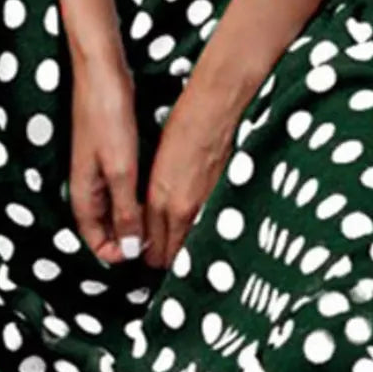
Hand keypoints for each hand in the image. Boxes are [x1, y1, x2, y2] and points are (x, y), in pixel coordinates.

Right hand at [69, 53, 144, 265]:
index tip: (146, 256)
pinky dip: (138, 195)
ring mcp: (98, 166)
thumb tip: (129, 250)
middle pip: (106, 226)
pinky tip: (156, 192)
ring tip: (163, 223)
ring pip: (116, 206)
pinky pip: (123, 185)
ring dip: (135, 217)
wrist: (102, 71)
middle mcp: (87, 184)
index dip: (118, 254)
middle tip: (161, 243)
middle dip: (128, 239)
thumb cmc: (107, 116)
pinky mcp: (111, 150)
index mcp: (83, 193)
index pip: (95, 240)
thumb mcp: (120, 169)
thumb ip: (125, 210)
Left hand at [143, 71, 243, 269]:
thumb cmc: (184, 128)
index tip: (147, 253)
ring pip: (191, 248)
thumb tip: (149, 222)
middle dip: (165, 260)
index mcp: (162, 200)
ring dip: (184, 251)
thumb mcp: (157, 166)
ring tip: (180, 244)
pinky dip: (202, 236)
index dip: (148, 255)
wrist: (214, 111)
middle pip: (171, 257)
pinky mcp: (225, 200)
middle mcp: (184, 209)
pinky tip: (200, 229)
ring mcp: (207, 207)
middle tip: (161, 253)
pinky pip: (209, 231)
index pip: (152, 249)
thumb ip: (154, 200)